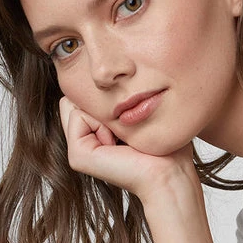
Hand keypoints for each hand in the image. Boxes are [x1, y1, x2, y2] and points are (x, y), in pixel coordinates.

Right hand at [58, 96, 197, 201]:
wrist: (169, 173)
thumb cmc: (166, 146)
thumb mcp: (142, 111)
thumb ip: (122, 94)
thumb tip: (113, 70)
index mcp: (99, 132)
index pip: (88, 94)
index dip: (108, 95)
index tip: (132, 118)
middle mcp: (86, 141)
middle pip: (77, 96)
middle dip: (102, 102)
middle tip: (126, 128)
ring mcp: (79, 150)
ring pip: (74, 102)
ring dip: (103, 112)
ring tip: (122, 138)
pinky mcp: (77, 156)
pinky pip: (77, 115)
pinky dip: (100, 123)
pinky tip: (116, 145)